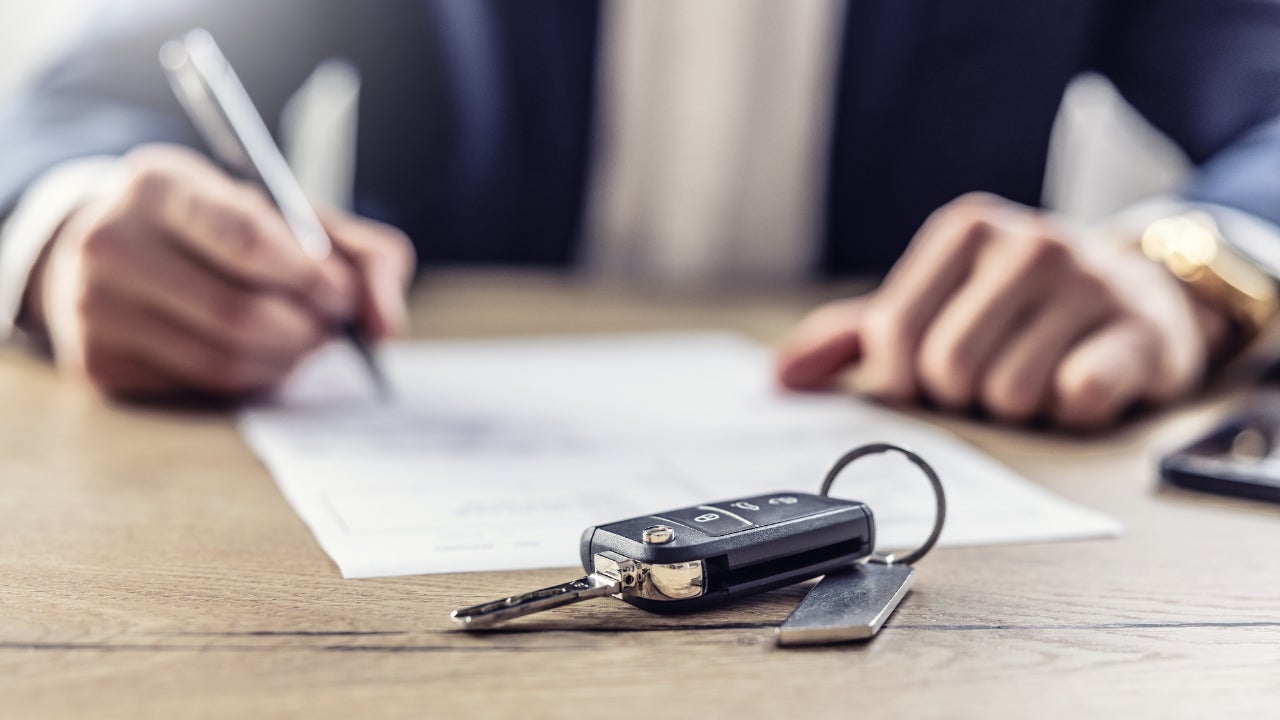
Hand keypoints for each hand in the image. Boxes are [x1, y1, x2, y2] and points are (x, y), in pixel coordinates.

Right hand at [21, 144, 415, 398]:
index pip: (246, 238)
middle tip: (331, 324)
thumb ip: (363, 254)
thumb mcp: (290, 212)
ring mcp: (94, 307)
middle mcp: (110, 242)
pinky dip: (251, 378)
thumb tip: (386, 327)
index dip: (309, 276)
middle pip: (240, 313)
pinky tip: (259, 352)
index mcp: (159, 184)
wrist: (118, 241)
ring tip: (303, 337)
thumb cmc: (220, 225)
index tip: (341, 293)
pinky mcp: (98, 362)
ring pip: (225, 361)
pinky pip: (202, 387)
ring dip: (287, 359)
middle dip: (307, 327)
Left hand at [776, 193, 1230, 428]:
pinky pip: (1077, 398)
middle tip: (993, 373)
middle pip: (948, 370)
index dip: (906, 379)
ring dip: (1017, 408)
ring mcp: (1089, 280)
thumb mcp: (934, 302)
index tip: (932, 374)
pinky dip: (1072, 410)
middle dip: (963, 396)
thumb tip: (778, 378)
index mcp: (963, 229)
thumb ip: (852, 335)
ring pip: (1009, 393)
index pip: (893, 336)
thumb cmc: (1015, 308)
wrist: (1143, 296)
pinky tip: (1082, 380)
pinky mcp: (1140, 328)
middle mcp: (1027, 241)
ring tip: (1041, 372)